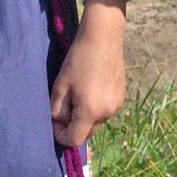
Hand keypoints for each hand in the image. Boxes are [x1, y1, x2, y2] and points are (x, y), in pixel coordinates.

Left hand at [50, 0, 127, 149]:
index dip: (60, 135)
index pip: (74, 139)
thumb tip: (57, 123)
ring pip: (96, 122)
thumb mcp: (61, 85)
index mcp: (91, 111)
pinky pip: (105, 111)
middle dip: (73, 126)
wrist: (103, 37)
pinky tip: (90, 88)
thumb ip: (57, 110)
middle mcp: (107, 113)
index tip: (54, 120)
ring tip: (78, 94)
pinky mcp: (122, 97)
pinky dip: (95, 108)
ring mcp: (117, 105)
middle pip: (86, 133)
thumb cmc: (78, 59)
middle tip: (64, 105)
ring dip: (85, 117)